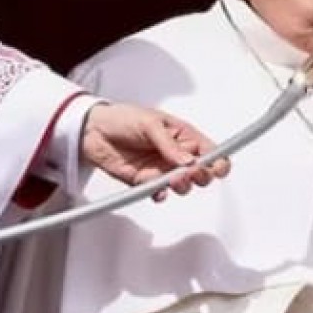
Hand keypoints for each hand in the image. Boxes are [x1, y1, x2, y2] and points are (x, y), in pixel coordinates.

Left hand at [82, 102, 223, 199]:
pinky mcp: (145, 182)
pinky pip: (159, 192)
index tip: (217, 168)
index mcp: (183, 136)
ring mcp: (162, 169)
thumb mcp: (150, 123)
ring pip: (182, 185)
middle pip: (201, 172)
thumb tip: (188, 161)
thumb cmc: (123, 118)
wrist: (92, 131)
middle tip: (191, 172)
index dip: (219, 161)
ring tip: (173, 179)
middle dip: (201, 175)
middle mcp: (176, 155)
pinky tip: (158, 191)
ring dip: (181, 185)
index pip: (210, 151)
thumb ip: (169, 144)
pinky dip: (160, 194)